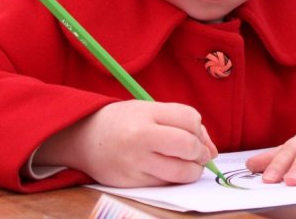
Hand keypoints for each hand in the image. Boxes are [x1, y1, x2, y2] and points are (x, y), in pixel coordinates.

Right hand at [33, 100, 216, 186]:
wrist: (83, 139)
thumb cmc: (124, 122)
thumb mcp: (149, 111)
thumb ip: (182, 124)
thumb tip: (212, 152)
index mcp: (145, 114)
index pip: (190, 119)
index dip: (200, 129)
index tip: (196, 134)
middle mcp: (140, 138)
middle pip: (188, 146)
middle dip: (201, 152)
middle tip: (200, 154)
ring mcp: (135, 162)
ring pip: (181, 172)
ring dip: (193, 170)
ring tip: (188, 165)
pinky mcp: (131, 183)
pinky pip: (165, 183)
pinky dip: (173, 179)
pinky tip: (167, 170)